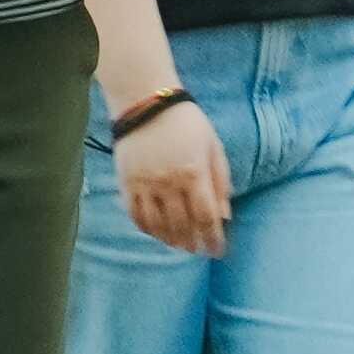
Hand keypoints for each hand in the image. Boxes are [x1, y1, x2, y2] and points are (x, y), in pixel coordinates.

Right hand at [116, 95, 232, 256]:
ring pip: (157, 226)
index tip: (218, 251)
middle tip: (200, 251)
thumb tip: (226, 215)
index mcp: (193, 173)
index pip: (206, 218)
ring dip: (171, 240)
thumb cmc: (186, 123)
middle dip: (193, 243)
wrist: (146, 103)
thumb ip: (220, 181)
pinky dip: (147, 229)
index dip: (212, 238)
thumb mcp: (213, 147)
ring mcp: (145, 185)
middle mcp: (168, 183)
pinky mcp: (126, 183)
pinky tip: (157, 233)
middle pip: (181, 226)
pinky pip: (135, 215)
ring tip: (181, 245)